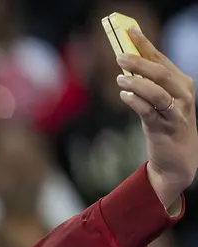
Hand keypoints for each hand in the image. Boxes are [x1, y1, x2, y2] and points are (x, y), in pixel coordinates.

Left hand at [116, 28, 197, 207]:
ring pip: (157, 90)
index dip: (145, 44)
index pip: (161, 59)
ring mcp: (176, 111)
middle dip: (139, 62)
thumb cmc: (165, 125)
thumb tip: (126, 63)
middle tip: (119, 56)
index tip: (129, 31)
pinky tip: (124, 95)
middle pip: (160, 72)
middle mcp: (183, 94)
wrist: (177, 160)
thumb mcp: (159, 101)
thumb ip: (147, 83)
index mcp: (181, 83)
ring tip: (119, 78)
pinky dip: (135, 101)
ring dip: (137, 82)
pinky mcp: (165, 127)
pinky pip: (149, 110)